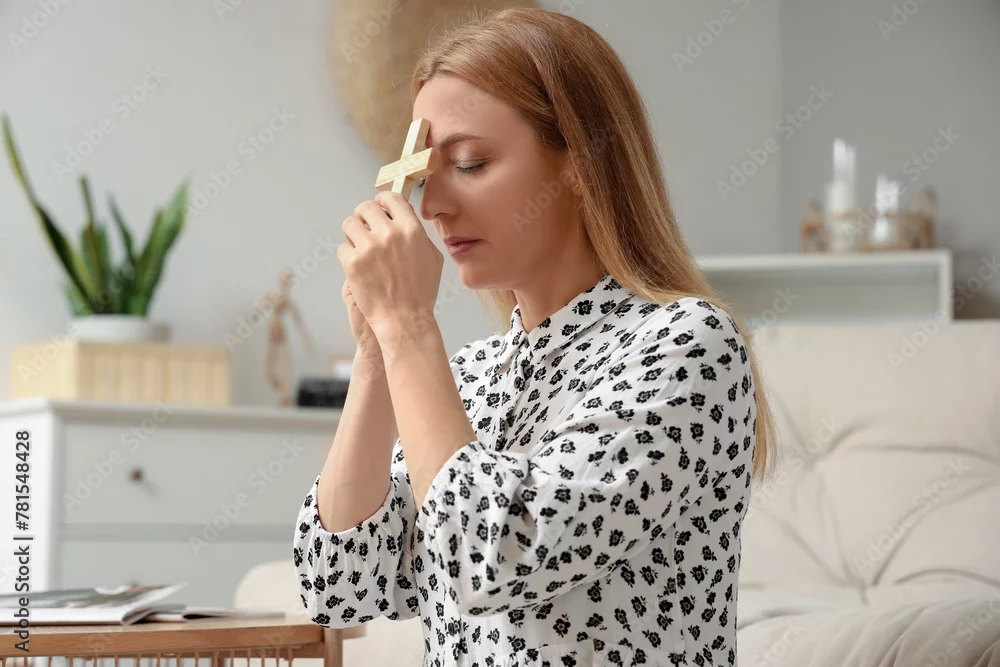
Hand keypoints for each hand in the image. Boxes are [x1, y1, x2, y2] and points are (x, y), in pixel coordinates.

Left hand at [337, 191, 443, 349]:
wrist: (405, 320)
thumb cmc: (421, 292)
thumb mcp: (433, 257)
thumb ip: (418, 234)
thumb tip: (406, 218)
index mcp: (411, 230)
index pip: (392, 198)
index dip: (383, 200)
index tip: (379, 206)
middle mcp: (390, 234)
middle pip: (366, 207)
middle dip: (363, 216)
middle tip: (365, 228)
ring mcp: (369, 248)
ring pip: (349, 224)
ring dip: (352, 233)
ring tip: (359, 247)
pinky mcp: (352, 263)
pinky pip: (342, 248)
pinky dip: (347, 256)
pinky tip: (357, 267)